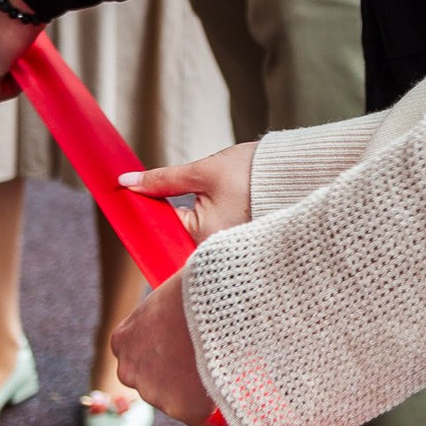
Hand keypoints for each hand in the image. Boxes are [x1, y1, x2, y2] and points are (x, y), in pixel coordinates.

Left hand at [112, 271, 216, 425]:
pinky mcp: (183, 411)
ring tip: (226, 368)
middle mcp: (129, 371)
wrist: (218, 303)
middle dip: (180, 376)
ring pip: (180, 400)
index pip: (142, 357)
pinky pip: (204, 418)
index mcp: (122, 340)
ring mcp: (154, 394)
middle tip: (211, 359)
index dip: (168, 354)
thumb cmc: (199, 286)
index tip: (189, 348)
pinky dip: (218, 411)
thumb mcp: (171, 293)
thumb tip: (177, 276)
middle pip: (158, 382)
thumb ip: (168, 307)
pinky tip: (233, 395)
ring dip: (199, 391)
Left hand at [120, 142, 255, 245]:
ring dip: (190, 219)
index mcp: (203, 240)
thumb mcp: (203, 172)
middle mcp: (216, 253)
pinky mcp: (242, 244)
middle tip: (170, 192)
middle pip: (178, 238)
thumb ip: (163, 180)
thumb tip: (127, 181)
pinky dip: (208, 221)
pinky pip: (214, 237)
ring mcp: (230, 250)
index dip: (148, 210)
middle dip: (170, 217)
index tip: (137, 192)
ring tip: (206, 197)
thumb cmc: (253, 173)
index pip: (161, 229)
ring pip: (196, 237)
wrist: (299, 173)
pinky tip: (220, 203)